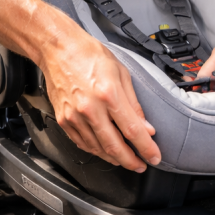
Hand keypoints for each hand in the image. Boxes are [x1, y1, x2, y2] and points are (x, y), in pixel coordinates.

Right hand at [41, 34, 160, 172]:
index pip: (132, 130)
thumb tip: (146, 127)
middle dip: (131, 161)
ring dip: (114, 158)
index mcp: (109, 94)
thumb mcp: (122, 73)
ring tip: (125, 159)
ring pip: (97, 149)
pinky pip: (82, 143)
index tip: (155, 157)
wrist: (59, 49)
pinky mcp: (63, 120)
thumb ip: (134, 104)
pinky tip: (105, 151)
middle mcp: (90, 109)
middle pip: (114, 146)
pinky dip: (96, 151)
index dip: (146, 148)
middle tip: (141, 165)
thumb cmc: (90, 55)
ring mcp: (74, 117)